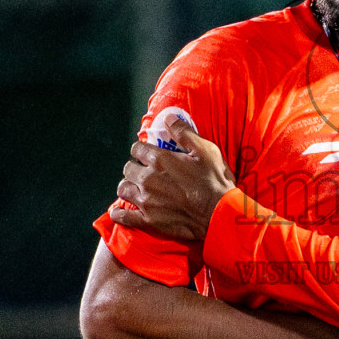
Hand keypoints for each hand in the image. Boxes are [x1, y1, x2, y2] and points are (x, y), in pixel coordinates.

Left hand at [110, 120, 233, 240]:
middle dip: (135, 168)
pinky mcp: (148, 220)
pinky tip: (120, 212)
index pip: (137, 149)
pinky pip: (123, 216)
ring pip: (123, 189)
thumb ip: (184, 132)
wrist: (220, 214)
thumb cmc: (215, 181)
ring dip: (128, 186)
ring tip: (137, 188)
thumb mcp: (205, 150)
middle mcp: (148, 179)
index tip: (147, 153)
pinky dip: (119, 213)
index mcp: (160, 160)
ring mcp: (146, 201)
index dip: (142, 150)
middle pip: (128, 169)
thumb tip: (168, 117)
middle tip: (145, 171)